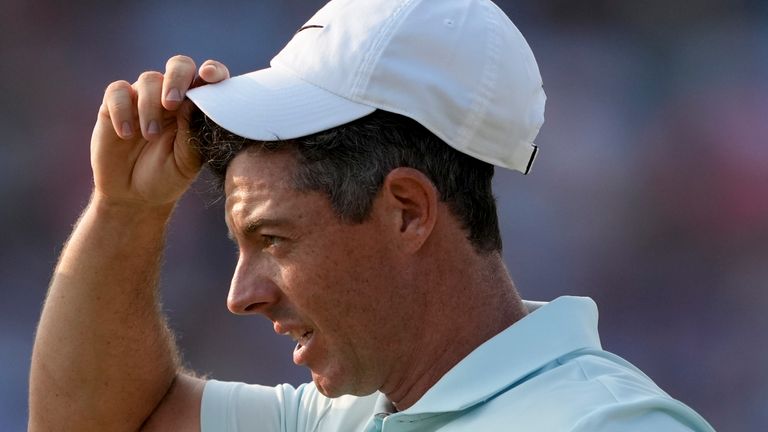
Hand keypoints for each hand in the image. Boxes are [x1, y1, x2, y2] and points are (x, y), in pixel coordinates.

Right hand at [90, 56, 229, 207]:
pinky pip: (118, 92)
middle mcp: (171, 97)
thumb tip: (192, 102)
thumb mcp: (187, 161)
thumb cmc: (168, 177)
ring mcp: (143, 99)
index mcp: (195, 108)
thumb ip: (191, 132)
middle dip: (176, 79)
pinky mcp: (115, 106)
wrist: (134, 196)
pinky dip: (122, 110)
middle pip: (179, 66)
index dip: (213, 71)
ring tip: (150, 136)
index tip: (209, 77)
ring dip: (150, 107)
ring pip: (148, 79)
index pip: (208, 79)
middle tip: (171, 104)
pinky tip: (125, 134)